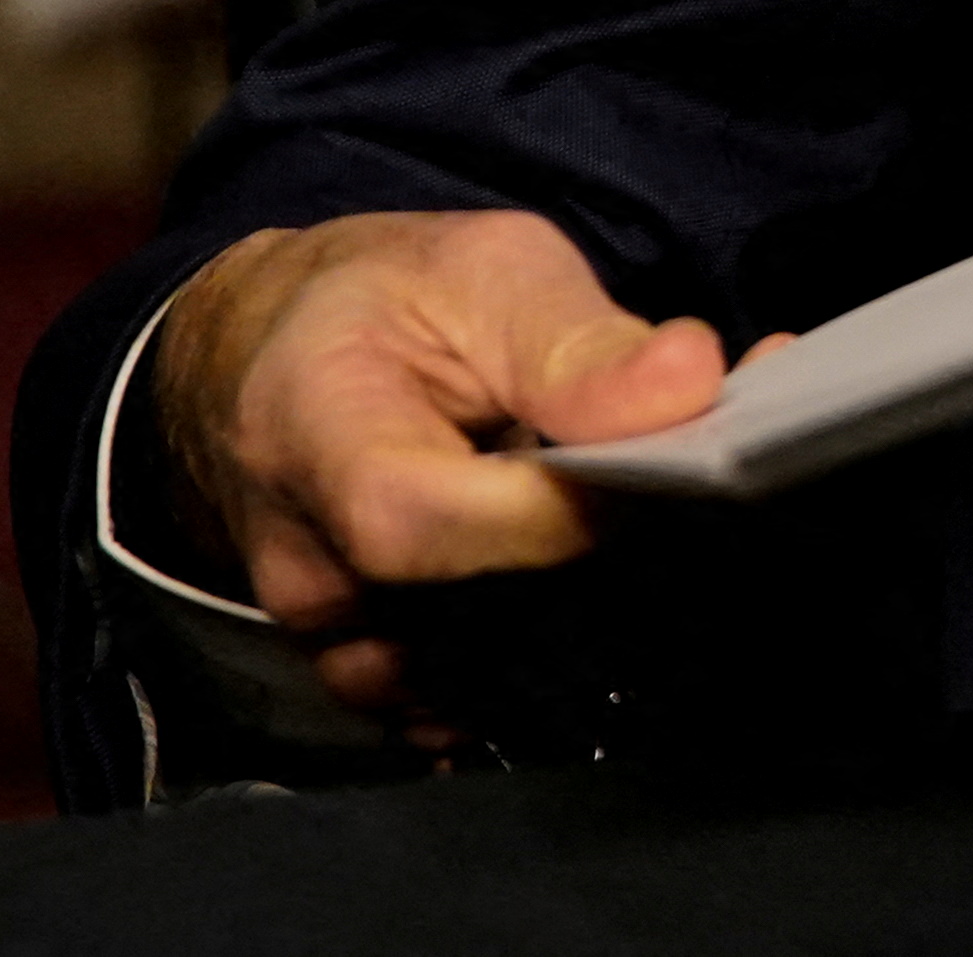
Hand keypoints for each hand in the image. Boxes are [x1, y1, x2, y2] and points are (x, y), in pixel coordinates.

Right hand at [158, 211, 735, 712]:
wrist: (282, 362)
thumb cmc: (389, 302)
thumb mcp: (487, 271)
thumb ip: (580, 340)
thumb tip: (690, 382)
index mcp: (314, 442)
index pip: (427, 525)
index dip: (560, 518)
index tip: (669, 475)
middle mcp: (308, 567)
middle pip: (461, 625)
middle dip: (596, 577)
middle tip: (685, 510)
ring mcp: (337, 638)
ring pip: (476, 682)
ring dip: (581, 629)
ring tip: (640, 542)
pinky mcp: (374, 672)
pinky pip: (468, 701)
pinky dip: (542, 659)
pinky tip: (589, 591)